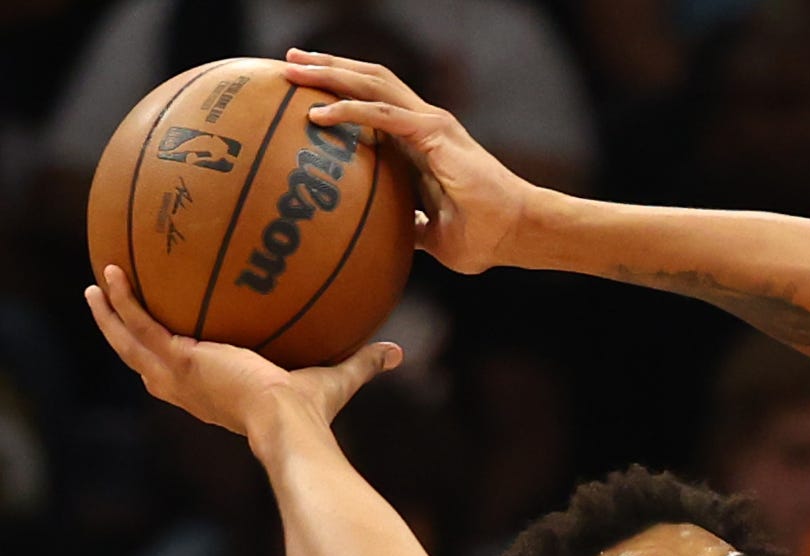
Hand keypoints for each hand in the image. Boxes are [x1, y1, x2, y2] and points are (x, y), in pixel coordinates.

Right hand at [84, 266, 397, 438]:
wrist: (290, 425)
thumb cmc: (312, 414)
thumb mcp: (336, 378)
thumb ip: (362, 362)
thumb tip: (398, 351)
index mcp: (215, 396)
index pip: (185, 379)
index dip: (172, 360)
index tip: (171, 343)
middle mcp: (190, 391)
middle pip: (143, 362)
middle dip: (124, 335)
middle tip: (109, 306)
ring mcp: (179, 378)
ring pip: (129, 345)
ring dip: (109, 317)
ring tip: (95, 287)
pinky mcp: (178, 362)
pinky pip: (140, 325)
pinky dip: (124, 302)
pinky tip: (111, 273)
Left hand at [283, 49, 531, 272]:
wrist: (520, 234)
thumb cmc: (487, 239)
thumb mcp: (437, 238)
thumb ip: (412, 227)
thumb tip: (391, 236)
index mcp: (424, 142)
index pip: (377, 104)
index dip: (343, 91)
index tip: (307, 90)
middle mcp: (425, 123)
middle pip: (369, 81)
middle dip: (328, 67)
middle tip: (290, 61)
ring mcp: (430, 124)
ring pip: (371, 84)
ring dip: (331, 73)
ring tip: (294, 67)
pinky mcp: (434, 135)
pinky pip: (381, 116)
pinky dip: (349, 110)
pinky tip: (318, 113)